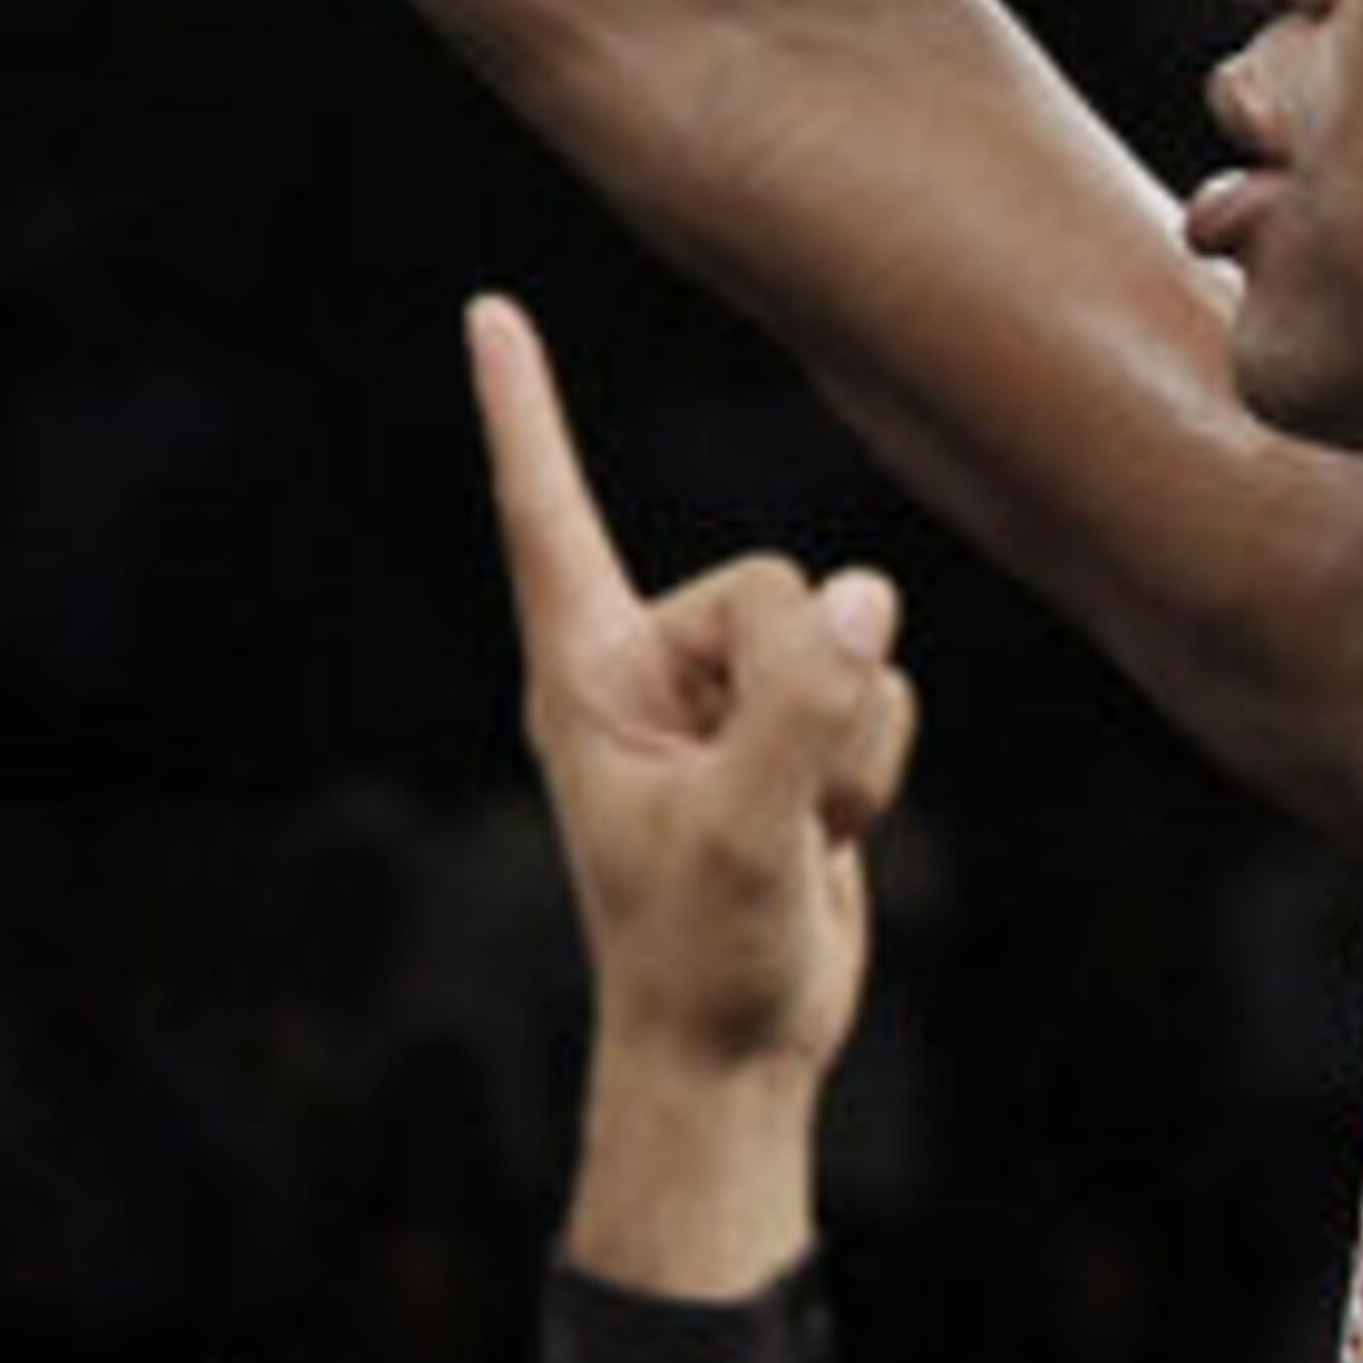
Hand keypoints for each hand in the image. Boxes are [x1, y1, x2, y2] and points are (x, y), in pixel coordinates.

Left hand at [469, 296, 913, 1291]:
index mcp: (585, 671)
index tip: (484, 313)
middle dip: (809, 686)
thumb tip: (868, 600)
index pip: (547, 513)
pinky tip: (826, 829)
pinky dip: (874, 758)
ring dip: (849, 737)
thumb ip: (802, 709)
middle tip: (781, 800)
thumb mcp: (745, 835)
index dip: (523, 410)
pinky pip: (878, 683)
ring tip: (793, 829)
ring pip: (843, 632)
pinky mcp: (787, 729)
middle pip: (777, 584)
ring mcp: (723, 698)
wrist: (736, 1049)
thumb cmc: (701, 959)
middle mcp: (647, 666)